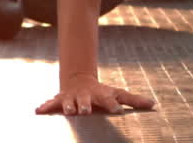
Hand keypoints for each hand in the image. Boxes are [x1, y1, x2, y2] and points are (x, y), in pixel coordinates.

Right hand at [36, 74, 154, 115]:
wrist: (79, 81)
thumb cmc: (102, 92)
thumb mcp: (117, 93)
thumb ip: (134, 100)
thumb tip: (154, 105)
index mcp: (100, 95)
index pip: (108, 100)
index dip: (113, 105)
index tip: (117, 110)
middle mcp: (85, 96)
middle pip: (86, 101)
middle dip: (84, 105)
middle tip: (84, 111)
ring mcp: (72, 97)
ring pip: (68, 102)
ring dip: (67, 106)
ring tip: (67, 111)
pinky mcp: (60, 100)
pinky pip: (51, 103)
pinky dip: (45, 106)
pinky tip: (38, 111)